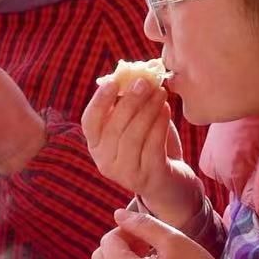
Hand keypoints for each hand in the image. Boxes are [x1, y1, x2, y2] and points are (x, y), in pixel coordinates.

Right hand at [81, 75, 201, 226]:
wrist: (168, 183)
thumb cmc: (149, 147)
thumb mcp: (133, 126)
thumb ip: (128, 106)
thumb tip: (132, 75)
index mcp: (96, 146)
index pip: (89, 122)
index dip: (99, 101)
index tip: (114, 82)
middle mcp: (105, 162)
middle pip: (113, 128)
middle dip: (130, 101)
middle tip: (145, 82)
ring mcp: (125, 173)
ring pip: (133, 137)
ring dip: (147, 110)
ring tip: (160, 92)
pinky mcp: (147, 178)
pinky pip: (152, 147)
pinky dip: (159, 125)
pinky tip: (166, 110)